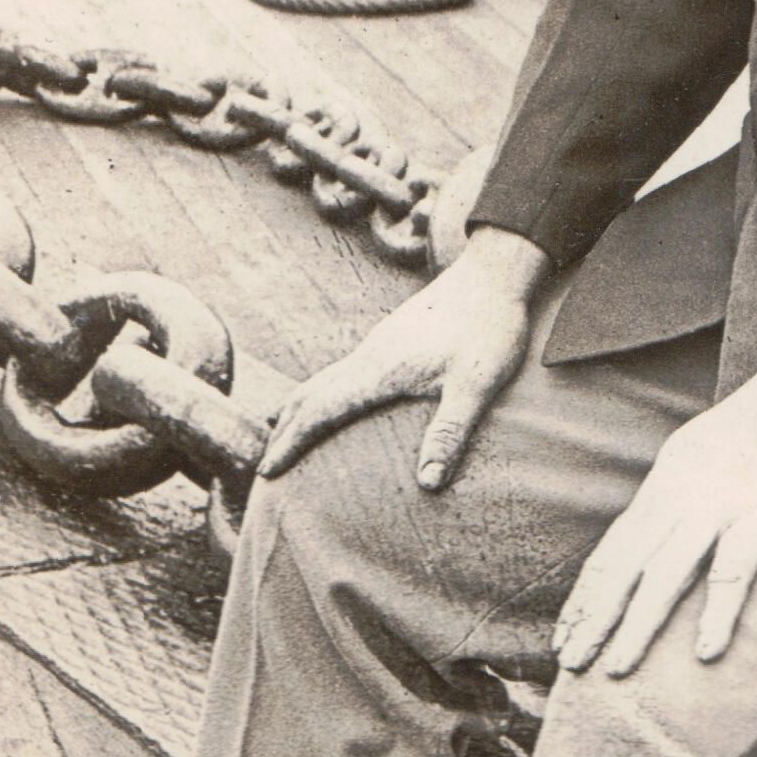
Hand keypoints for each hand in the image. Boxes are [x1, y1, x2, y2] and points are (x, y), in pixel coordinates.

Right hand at [257, 227, 550, 488]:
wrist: (493, 273)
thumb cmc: (489, 328)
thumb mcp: (477, 385)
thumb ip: (450, 432)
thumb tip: (428, 484)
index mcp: (380, 370)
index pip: (320, 410)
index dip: (291, 442)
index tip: (267, 471)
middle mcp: (369, 356)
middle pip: (309, 394)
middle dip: (284, 430)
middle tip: (263, 465)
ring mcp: (377, 345)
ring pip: (322, 380)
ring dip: (298, 410)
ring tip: (282, 435)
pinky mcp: (389, 340)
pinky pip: (339, 372)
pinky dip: (320, 394)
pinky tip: (333, 405)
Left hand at [554, 337, 756, 677]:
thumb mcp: (695, 452)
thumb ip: (671, 493)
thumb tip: (646, 530)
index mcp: (662, 484)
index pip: (612, 549)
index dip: (586, 594)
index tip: (564, 633)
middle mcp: (678, 496)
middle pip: (624, 566)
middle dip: (594, 618)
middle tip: (569, 662)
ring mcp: (717, 505)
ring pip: (665, 574)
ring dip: (637, 625)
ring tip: (617, 670)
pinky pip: (733, 570)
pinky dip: (717, 612)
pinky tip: (704, 651)